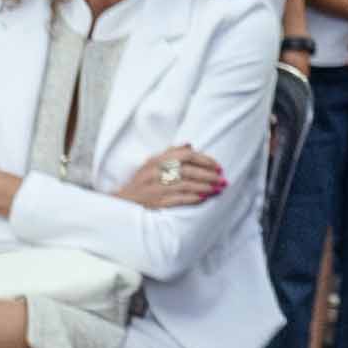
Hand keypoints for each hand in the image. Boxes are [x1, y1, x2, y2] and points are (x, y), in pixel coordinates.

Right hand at [114, 144, 229, 212]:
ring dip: (205, 187)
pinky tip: (204, 198)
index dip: (204, 160)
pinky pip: (179, 199)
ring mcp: (156, 187)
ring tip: (217, 189)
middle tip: (222, 179)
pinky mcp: (157, 202)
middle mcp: (157, 172)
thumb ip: (170, 152)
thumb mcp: (152, 162)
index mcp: (157, 160)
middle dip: (209, 175)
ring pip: (186, 185)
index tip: (217, 166)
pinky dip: (193, 198)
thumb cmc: (142, 180)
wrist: (124, 201)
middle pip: (189, 171)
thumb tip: (190, 144)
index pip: (186, 155)